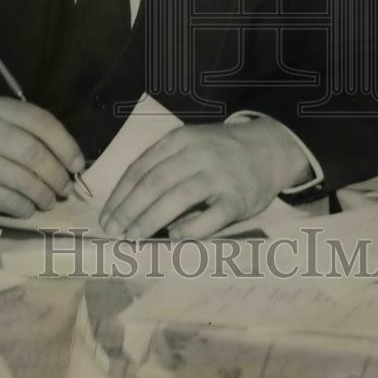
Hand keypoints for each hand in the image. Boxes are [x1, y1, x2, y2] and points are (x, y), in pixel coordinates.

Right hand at [0, 97, 84, 215]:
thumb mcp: (2, 126)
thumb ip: (33, 135)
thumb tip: (74, 162)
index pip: (41, 121)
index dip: (66, 145)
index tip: (78, 165)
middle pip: (34, 153)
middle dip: (57, 174)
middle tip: (66, 188)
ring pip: (24, 180)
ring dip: (44, 194)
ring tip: (50, 200)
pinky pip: (9, 200)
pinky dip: (25, 207)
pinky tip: (28, 207)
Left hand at [99, 118, 311, 239]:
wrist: (271, 148)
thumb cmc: (221, 151)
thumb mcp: (190, 145)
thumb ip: (163, 166)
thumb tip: (127, 203)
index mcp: (180, 140)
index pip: (141, 168)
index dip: (120, 194)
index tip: (107, 216)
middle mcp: (198, 154)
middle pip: (154, 183)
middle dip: (129, 210)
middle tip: (113, 231)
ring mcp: (220, 176)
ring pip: (178, 198)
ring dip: (150, 220)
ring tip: (133, 237)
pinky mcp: (239, 198)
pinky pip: (211, 217)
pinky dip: (190, 229)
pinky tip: (174, 237)